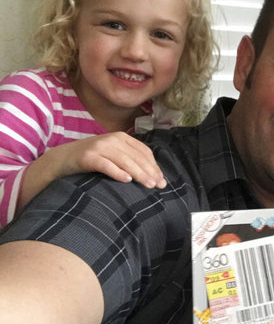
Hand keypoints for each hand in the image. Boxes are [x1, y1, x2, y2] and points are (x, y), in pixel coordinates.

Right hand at [18, 132, 165, 212]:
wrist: (61, 159)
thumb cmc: (92, 160)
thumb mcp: (113, 155)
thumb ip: (129, 159)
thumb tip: (153, 175)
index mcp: (122, 138)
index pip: (144, 152)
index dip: (154, 166)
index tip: (162, 180)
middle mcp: (112, 139)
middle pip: (136, 157)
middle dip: (150, 172)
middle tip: (159, 186)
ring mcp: (100, 146)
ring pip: (125, 160)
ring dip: (139, 173)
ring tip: (148, 185)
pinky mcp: (87, 156)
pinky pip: (105, 164)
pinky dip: (117, 172)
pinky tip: (126, 180)